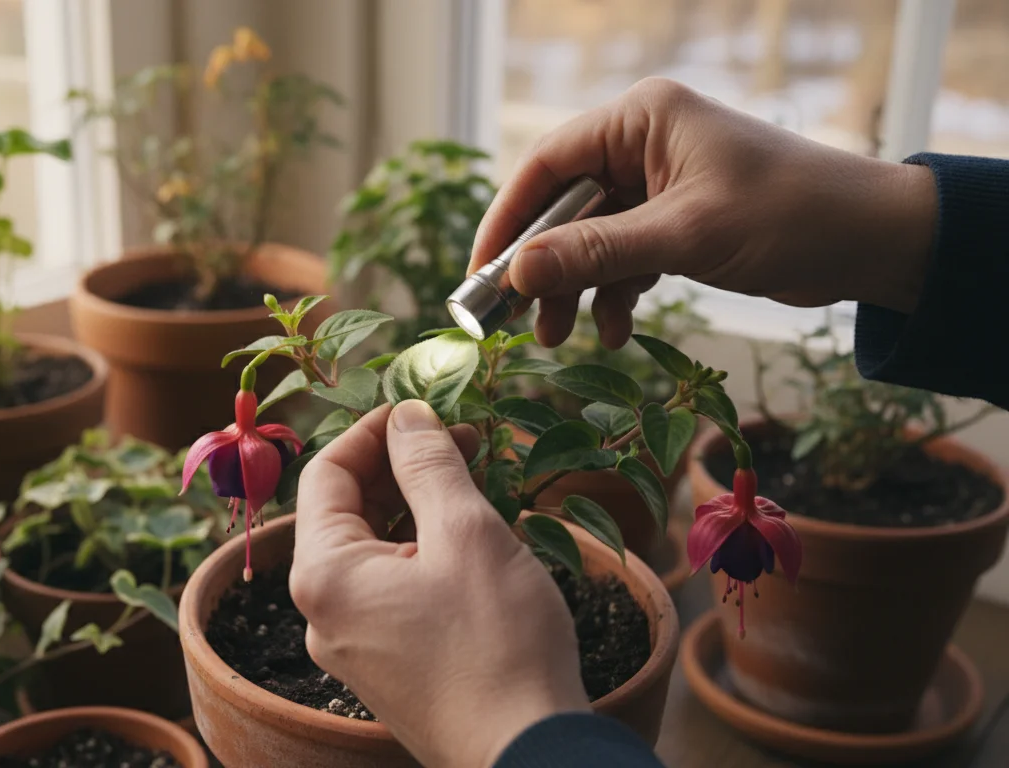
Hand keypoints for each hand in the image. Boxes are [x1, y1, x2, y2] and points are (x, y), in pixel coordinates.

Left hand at [291, 400, 589, 767]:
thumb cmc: (497, 644)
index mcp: (324, 574)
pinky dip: (422, 550)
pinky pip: (391, 587)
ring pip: (373, 549)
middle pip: (345, 511)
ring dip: (416, 506)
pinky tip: (470, 536)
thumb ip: (429, 467)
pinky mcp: (386, 666)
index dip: (373, 430)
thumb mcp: (467, 534)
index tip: (424, 409)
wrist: (528, 754)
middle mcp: (322, 612)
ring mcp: (352, 644)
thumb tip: (408, 415)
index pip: (326, 473)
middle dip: (399, 466)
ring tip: (474, 478)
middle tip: (461, 438)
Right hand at [472, 77, 937, 349]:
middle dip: (543, 268)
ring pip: (590, 239)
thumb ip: (597, 253)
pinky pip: (624, 257)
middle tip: (516, 321)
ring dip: (575, 289)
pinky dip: (614, 293)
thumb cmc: (788, 216)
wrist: (872, 241)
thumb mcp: (684, 236)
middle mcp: (642, 145)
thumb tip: (516, 275)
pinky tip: (615, 331)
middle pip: (563, 207)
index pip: (546, 165)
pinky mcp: (677, 221)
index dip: (507, 220)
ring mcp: (659, 184)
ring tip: (559, 338)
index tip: (481, 274)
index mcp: (640, 120)